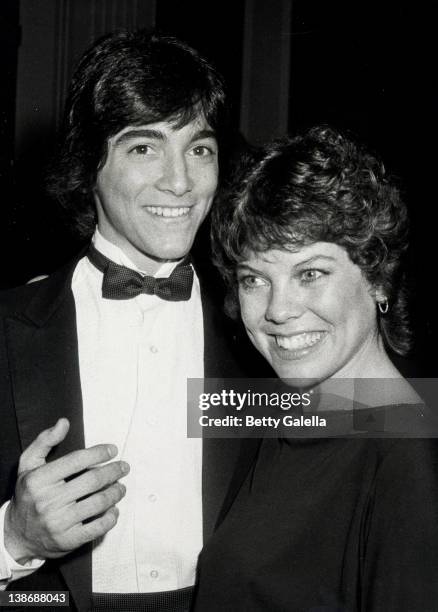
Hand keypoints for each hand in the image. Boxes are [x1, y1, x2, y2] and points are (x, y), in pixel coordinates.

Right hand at [4, 418, 128, 563]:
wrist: (16, 535)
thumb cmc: (28, 495)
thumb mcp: (28, 465)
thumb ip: (44, 441)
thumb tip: (64, 423)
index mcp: (39, 480)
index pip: (77, 460)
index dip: (99, 453)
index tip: (112, 450)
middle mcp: (48, 501)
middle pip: (92, 481)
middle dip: (114, 471)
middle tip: (123, 467)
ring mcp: (58, 523)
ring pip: (99, 503)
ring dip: (116, 492)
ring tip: (121, 487)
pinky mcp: (68, 540)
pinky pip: (97, 527)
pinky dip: (111, 517)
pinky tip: (114, 509)